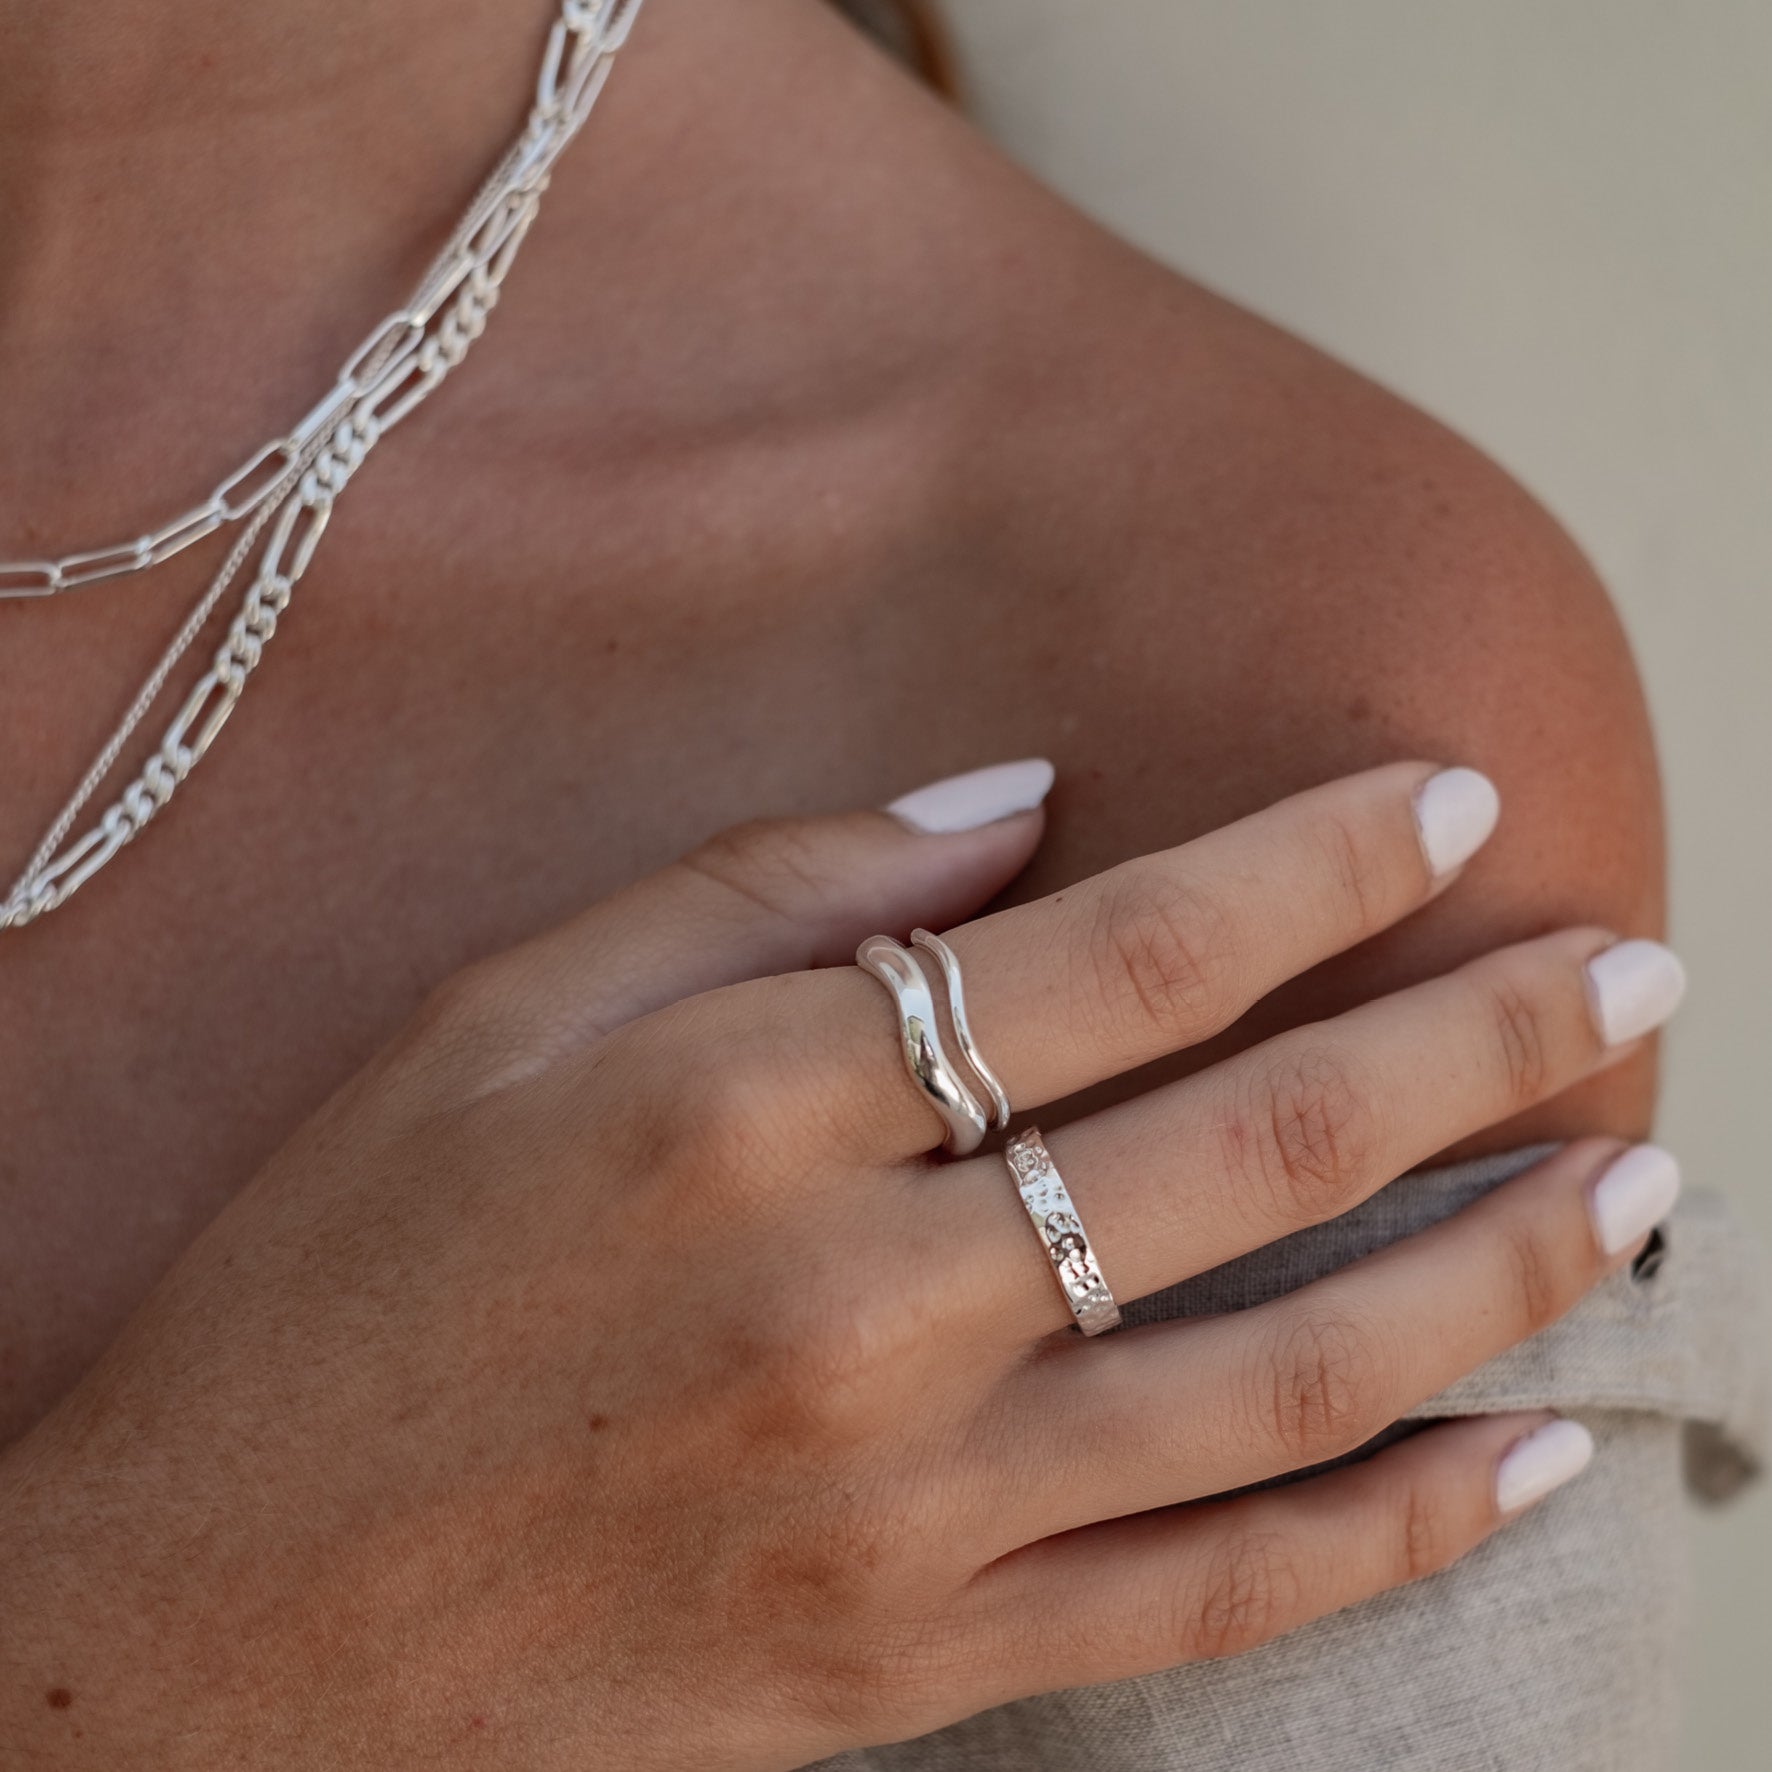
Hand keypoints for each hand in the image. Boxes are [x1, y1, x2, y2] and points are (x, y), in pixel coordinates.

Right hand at [0, 760, 1683, 1770]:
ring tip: (1639, 1178)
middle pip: (1247, 1146)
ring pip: (1284, 1376)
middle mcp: (855, 1304)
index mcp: (740, 1106)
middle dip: (1476, 1036)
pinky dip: (1392, 1523)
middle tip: (1630, 961)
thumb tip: (1020, 805)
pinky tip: (1527, 1446)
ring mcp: (902, 1511)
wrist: (203, 1626)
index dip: (1308, 865)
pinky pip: (1213, 1602)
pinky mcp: (913, 1666)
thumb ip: (767, 892)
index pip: (1113, 951)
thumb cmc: (332, 1281)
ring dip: (1492, 1265)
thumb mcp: (495, 1016)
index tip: (1448, 794)